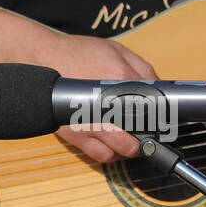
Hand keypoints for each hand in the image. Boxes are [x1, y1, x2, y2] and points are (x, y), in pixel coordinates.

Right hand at [32, 32, 156, 162]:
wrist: (41, 58)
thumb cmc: (78, 53)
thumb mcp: (117, 50)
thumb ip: (143, 69)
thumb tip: (162, 90)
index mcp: (119, 79)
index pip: (153, 107)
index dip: (162, 119)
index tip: (164, 122)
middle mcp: (105, 104)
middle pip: (139, 136)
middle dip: (147, 138)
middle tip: (148, 133)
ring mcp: (89, 123)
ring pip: (121, 152)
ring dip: (129, 149)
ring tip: (130, 139)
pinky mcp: (75, 134)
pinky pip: (100, 156)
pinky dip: (111, 154)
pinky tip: (112, 143)